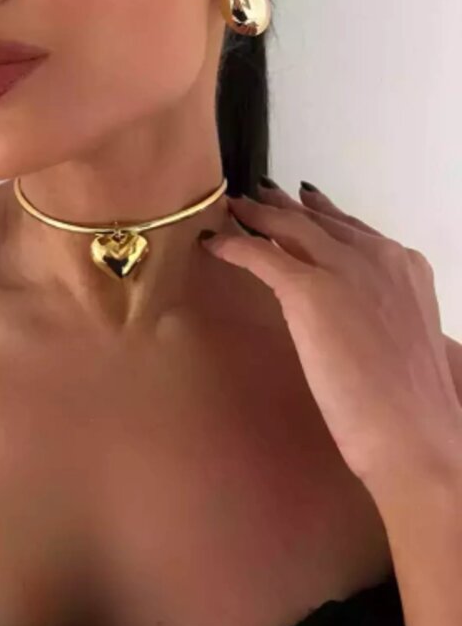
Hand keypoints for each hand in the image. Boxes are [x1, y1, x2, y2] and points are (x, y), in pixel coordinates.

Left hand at [201, 181, 461, 502]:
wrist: (412, 431)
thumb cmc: (412, 401)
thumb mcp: (405, 335)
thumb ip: (382, 311)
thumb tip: (359, 312)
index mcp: (405, 266)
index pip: (352, 228)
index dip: (321, 214)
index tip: (300, 202)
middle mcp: (377, 256)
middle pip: (318, 219)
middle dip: (285, 206)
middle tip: (258, 194)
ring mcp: (343, 269)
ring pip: (289, 226)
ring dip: (257, 214)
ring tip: (233, 207)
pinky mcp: (310, 291)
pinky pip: (262, 256)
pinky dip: (234, 245)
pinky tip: (214, 243)